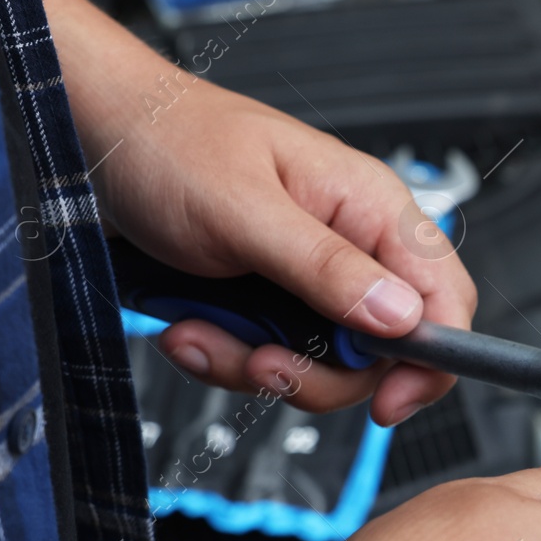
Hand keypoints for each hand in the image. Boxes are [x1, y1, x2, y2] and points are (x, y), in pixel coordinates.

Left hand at [43, 0, 475, 423]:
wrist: (96, 137)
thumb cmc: (169, 142)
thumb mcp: (246, 211)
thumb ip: (327, 268)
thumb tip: (402, 317)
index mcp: (370, 207)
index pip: (444, 298)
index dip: (431, 360)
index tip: (388, 403)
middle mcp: (352, 245)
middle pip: (383, 352)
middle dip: (317, 374)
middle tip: (260, 361)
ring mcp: (311, 277)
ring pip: (323, 365)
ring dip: (255, 367)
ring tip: (200, 334)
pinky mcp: (271, 300)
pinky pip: (274, 358)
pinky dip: (227, 358)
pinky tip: (188, 329)